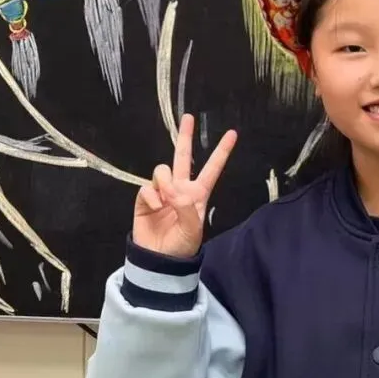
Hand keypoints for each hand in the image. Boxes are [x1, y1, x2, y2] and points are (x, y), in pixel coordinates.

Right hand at [133, 113, 236, 258]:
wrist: (159, 260)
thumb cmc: (182, 245)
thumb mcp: (192, 229)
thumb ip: (185, 207)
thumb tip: (173, 191)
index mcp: (197, 194)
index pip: (212, 169)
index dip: (222, 152)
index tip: (233, 134)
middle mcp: (180, 188)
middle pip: (183, 157)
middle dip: (185, 137)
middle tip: (189, 117)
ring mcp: (161, 192)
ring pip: (162, 170)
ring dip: (164, 182)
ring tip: (166, 200)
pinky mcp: (145, 199)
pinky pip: (147, 188)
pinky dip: (151, 197)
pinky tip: (155, 209)